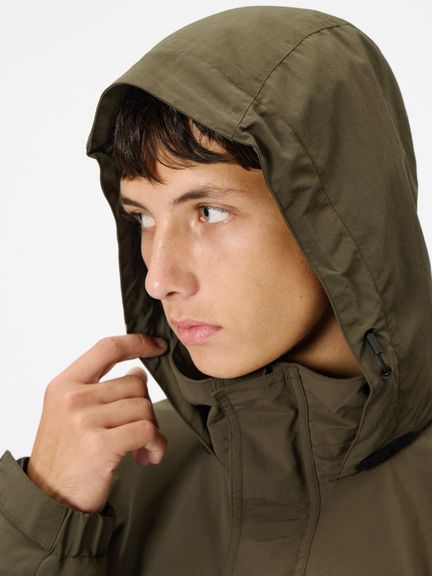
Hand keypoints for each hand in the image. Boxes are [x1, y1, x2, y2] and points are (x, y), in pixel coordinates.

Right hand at [27, 334, 167, 512]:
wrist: (50, 501)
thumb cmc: (65, 456)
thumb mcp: (69, 413)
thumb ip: (99, 389)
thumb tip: (138, 372)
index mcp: (64, 384)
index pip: (107, 348)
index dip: (137, 342)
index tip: (158, 346)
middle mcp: (72, 398)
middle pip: (135, 383)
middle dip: (145, 407)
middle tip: (137, 431)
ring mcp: (85, 421)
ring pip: (144, 407)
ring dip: (152, 430)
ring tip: (140, 448)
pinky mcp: (100, 445)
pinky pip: (147, 430)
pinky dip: (156, 444)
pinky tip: (147, 457)